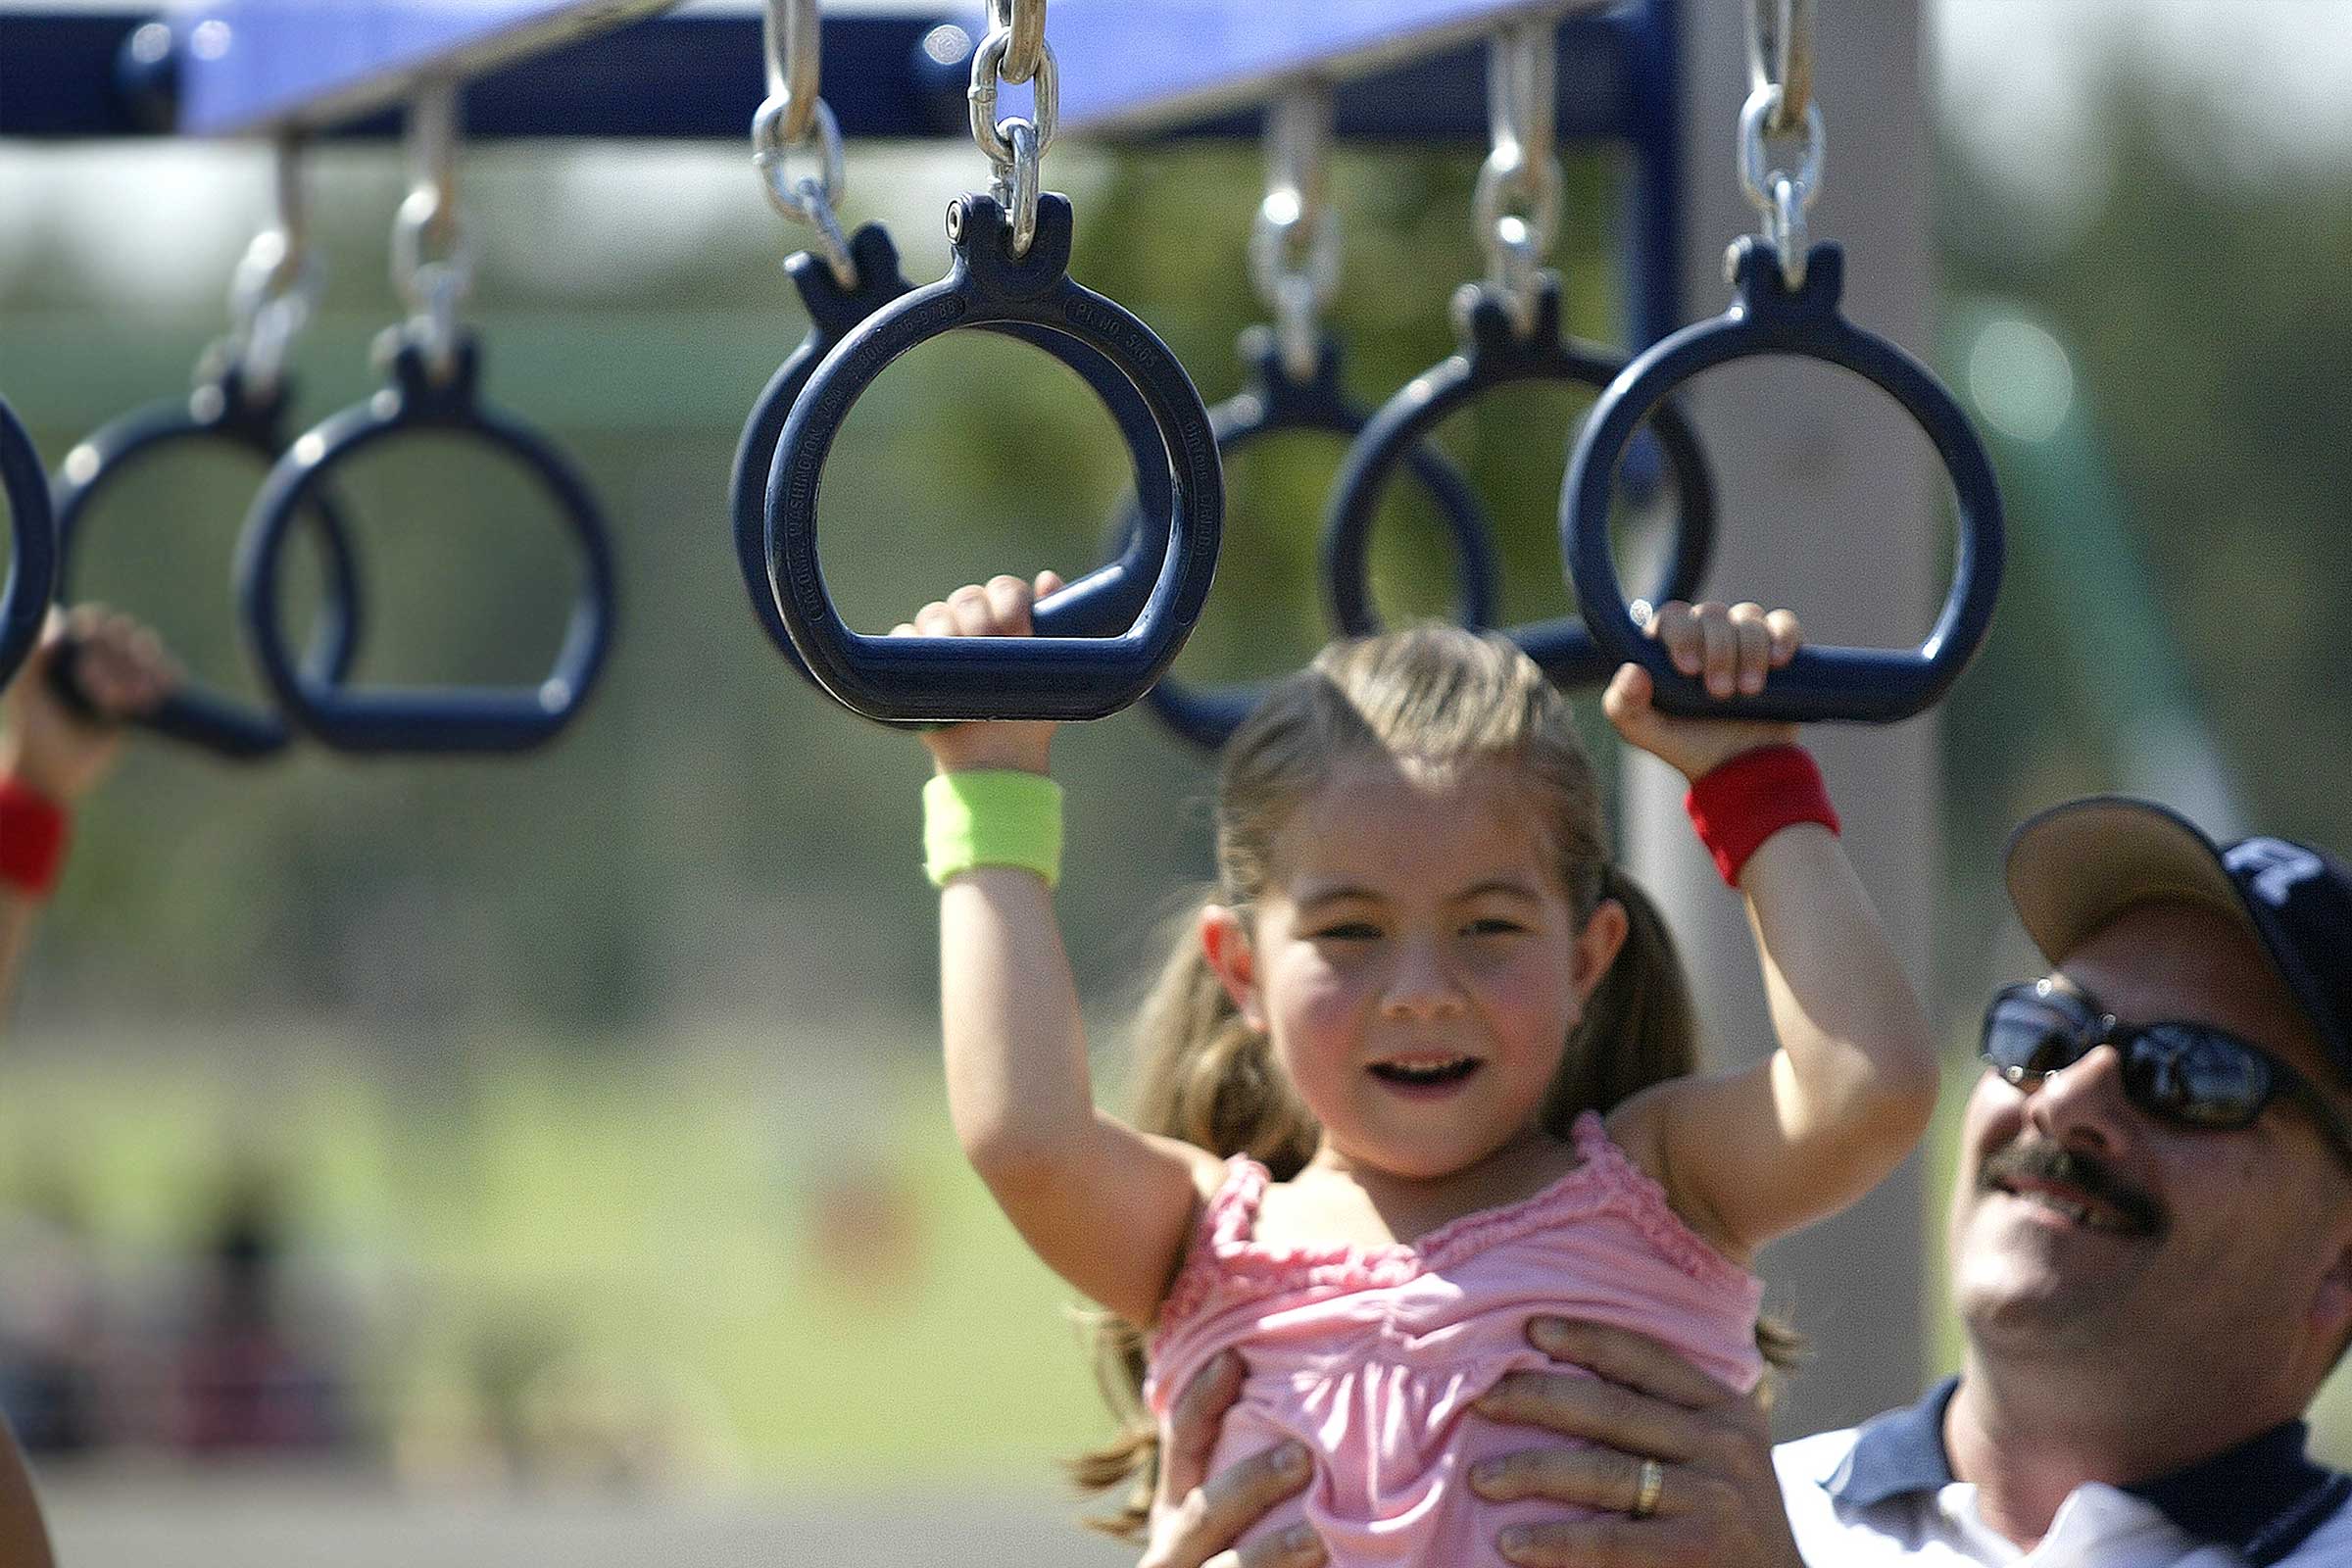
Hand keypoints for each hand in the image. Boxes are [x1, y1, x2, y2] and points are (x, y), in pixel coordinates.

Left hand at [0, 606, 178, 802]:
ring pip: (144, 649)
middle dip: (122, 664)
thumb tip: (60, 617)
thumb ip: (31, 653)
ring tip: (139, 703)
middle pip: (121, 634)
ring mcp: (116, 675)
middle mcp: (88, 656)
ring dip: (145, 671)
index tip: (91, 666)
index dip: (98, 639)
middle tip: (111, 701)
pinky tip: (170, 685)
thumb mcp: (23, 690)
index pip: (90, 622)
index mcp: (59, 649)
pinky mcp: (137, 696)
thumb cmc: (31, 733)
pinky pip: (161, 671)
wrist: (53, 774)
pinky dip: (168, 672)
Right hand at [893, 571, 1064, 776]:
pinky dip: (910, 642)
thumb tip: (1047, 578)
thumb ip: (1060, 623)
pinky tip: (926, 658)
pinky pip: (902, 637)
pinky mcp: (914, 661)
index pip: (1004, 589)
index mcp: (1008, 617)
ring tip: (957, 653)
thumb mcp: (1054, 670)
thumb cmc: (1030, 711)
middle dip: (978, 617)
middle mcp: (973, 623)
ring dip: (944, 629)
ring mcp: (941, 640)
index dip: (1010, 600)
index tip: (1019, 626)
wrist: (998, 756)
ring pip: (934, 613)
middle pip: (967, 598)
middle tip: (988, 642)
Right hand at [1140, 1350, 1324, 1567]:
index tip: (1234, 1358)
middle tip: (1304, 1457)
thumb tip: (1302, 1388)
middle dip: (1250, 1484)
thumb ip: (1246, 1463)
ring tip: (1318, 1540)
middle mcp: (1172, 1551)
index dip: (1200, 1399)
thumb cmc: (1234, 1554)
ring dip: (1268, 1555)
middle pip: (1200, 1512)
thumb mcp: (1230, 1514)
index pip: (1181, 1443)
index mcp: (1176, 1508)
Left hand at [1467, 1318, 1802, 1567]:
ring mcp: (1715, 1499)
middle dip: (1536, 1399)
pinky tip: (1512, 1543)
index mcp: (1727, 1410)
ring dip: (1530, 1472)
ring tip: (1481, 1478)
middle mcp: (1725, 1445)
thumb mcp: (1723, 1456)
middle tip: (1480, 1400)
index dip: (1586, 1338)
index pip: (1646, 1359)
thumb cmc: (1730, 1524)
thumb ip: (1673, 1418)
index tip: (1530, 1329)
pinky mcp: (1699, 1552)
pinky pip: (1609, 1541)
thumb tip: (1570, 1376)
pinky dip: (1555, 1541)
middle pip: (1610, 1408)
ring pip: (1601, 1472)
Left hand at [1602, 600, 1800, 782]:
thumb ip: (1624, 705)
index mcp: (1668, 645)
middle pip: (1711, 614)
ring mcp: (1742, 638)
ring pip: (1747, 617)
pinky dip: (1783, 635)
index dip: (1681, 635)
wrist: (1739, 768)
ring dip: (1749, 649)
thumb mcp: (1645, 733)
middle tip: (1719, 692)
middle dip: (1718, 650)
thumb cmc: (1686, 746)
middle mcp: (1705, 634)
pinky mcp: (1776, 647)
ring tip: (1747, 690)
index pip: (1672, 617)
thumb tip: (1632, 671)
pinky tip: (1779, 660)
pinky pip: (1783, 623)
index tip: (1689, 669)